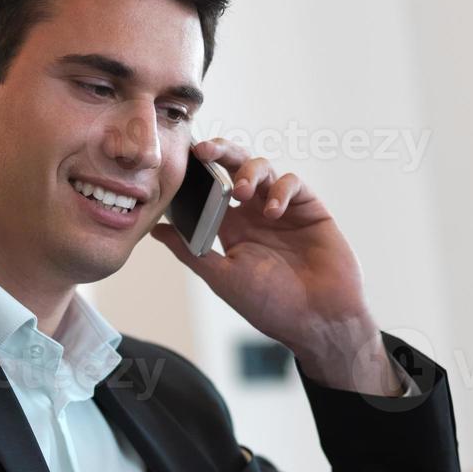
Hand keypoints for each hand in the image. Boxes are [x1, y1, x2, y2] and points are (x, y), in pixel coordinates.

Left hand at [151, 138, 402, 393]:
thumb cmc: (270, 305)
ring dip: (247, 172)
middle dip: (218, 152)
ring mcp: (281, 207)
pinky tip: (272, 211)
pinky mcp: (308, 208)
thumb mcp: (222, 277)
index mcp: (229, 226)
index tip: (180, 161)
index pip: (208, 188)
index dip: (196, 172)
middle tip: (203, 151)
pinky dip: (280, 189)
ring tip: (240, 190)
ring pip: (262, 167)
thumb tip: (155, 231)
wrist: (317, 319)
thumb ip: (190, 251)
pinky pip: (292, 182)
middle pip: (234, 167)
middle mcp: (253, 212)